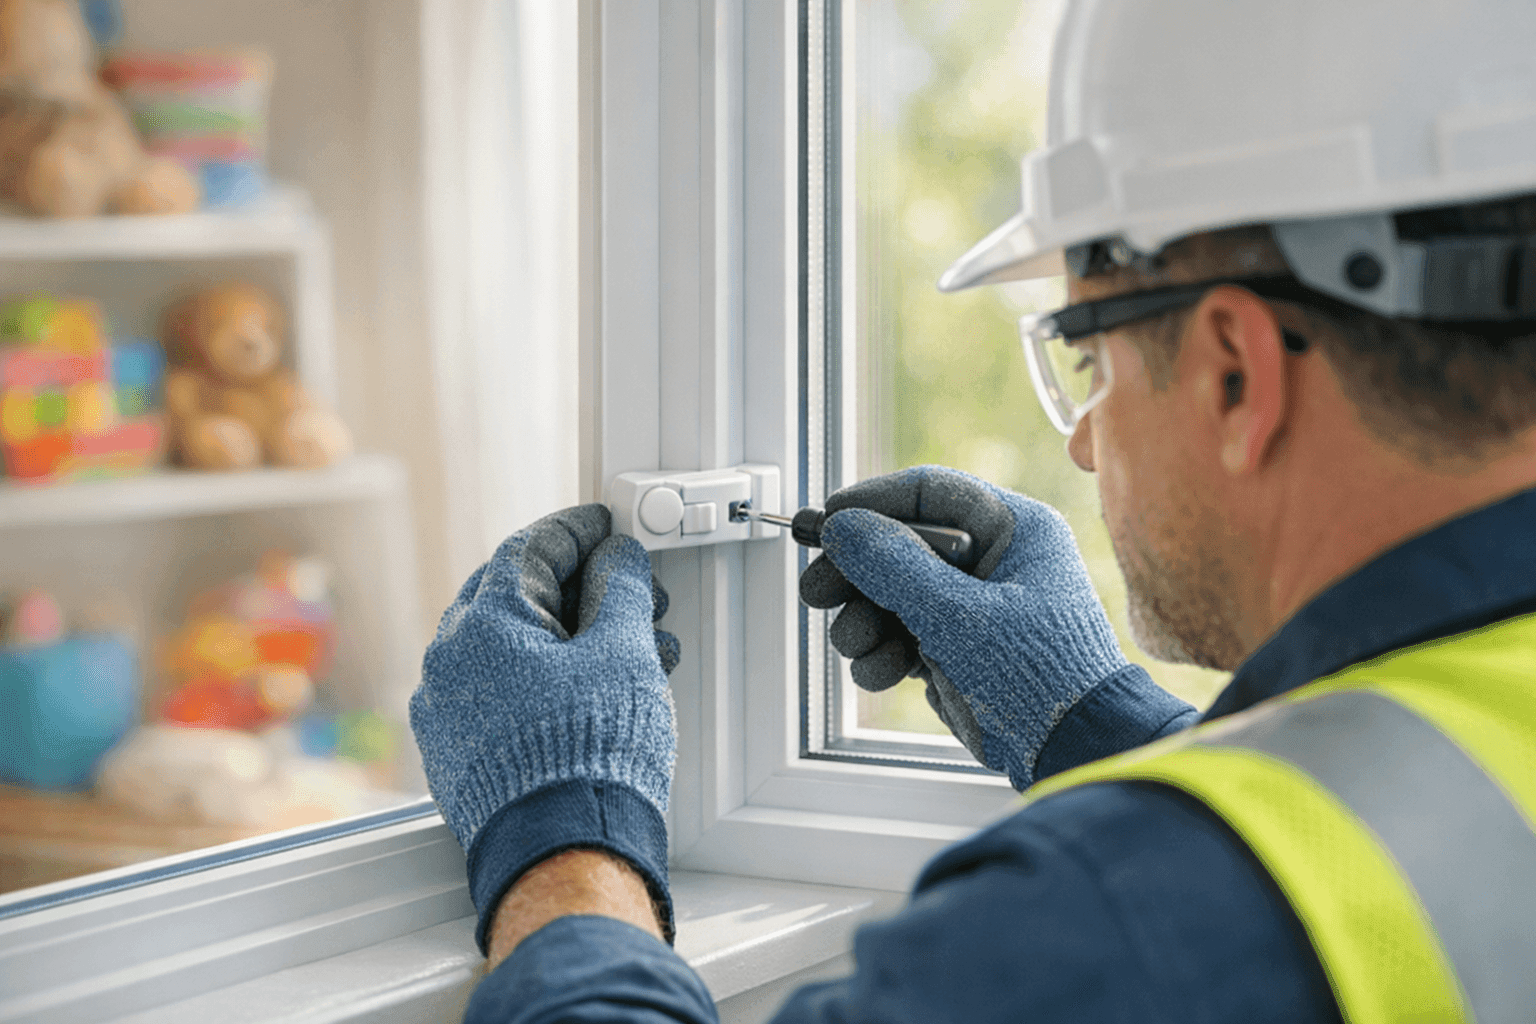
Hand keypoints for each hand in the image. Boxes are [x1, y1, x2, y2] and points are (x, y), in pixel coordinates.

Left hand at [411, 504, 679, 949]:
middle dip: (581, 589)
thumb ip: (620, 590)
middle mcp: (448, 661)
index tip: (606, 527)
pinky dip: (548, 680)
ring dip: (573, 639)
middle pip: (517, 597)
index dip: (578, 531)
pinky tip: (597, 692)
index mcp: (482, 623)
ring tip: (637, 651)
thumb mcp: (623, 654)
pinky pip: (501, 693)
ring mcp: (446, 711)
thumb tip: (617, 559)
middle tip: (630, 592)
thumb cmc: (592, 755)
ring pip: (513, 649)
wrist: (562, 853)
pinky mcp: (456, 754)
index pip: (530, 548)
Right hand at [799, 466, 1132, 788]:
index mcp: (1014, 529)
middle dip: (856, 574)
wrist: (1072, 753)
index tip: (828, 522)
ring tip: (857, 643)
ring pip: (890, 593)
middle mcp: (992, 560)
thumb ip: (894, 566)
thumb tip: (841, 526)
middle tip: (816, 592)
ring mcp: (971, 606)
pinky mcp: (955, 648)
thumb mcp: (959, 614)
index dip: (873, 502)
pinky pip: (898, 635)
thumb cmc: (1041, 676)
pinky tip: (884, 671)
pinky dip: (881, 654)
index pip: (930, 492)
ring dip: (863, 620)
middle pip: (900, 544)